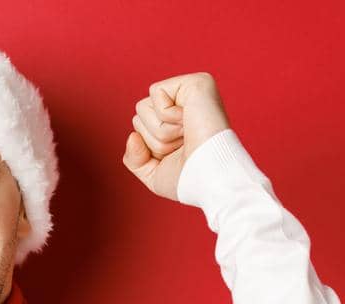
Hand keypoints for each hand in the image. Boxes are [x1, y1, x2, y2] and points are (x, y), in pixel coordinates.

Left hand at [122, 72, 232, 200]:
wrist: (212, 178)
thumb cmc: (191, 180)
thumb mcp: (154, 174)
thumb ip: (134, 159)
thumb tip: (132, 136)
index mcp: (180, 125)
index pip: (140, 128)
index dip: (152, 148)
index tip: (179, 155)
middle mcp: (187, 106)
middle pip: (139, 116)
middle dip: (155, 138)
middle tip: (184, 145)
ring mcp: (192, 92)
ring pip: (143, 106)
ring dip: (161, 130)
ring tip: (188, 134)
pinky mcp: (196, 82)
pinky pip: (156, 93)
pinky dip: (167, 115)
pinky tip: (189, 121)